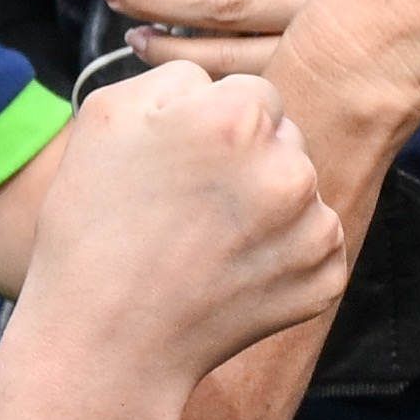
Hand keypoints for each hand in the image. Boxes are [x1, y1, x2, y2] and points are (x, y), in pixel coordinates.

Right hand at [5, 56, 347, 386]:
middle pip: (283, 139)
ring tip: (204, 242)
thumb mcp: (107, 116)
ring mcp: (314, 227)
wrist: (108, 343)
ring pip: (299, 191)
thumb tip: (214, 83)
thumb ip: (174, 76)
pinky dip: (281, 255)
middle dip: (247, 162)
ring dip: (267, 206)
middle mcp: (291, 167)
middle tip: (189, 207)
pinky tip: (229, 273)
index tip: (182, 162)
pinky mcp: (325, 277)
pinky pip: (311, 244)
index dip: (213, 126)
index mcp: (240, 116)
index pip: (253, 95)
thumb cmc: (94, 225)